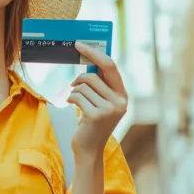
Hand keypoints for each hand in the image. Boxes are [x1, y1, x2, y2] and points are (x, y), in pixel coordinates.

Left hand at [68, 42, 127, 159]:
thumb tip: (89, 58)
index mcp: (123, 95)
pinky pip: (78, 97)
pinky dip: (71, 99)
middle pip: (94, 76)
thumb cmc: (91, 122)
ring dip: (74, 92)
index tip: (79, 44)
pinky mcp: (97, 116)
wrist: (88, 148)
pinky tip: (72, 106)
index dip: (94, 53)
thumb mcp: (100, 102)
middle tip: (73, 83)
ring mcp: (109, 110)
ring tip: (75, 101)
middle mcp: (120, 102)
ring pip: (83, 87)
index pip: (111, 66)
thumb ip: (100, 84)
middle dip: (79, 78)